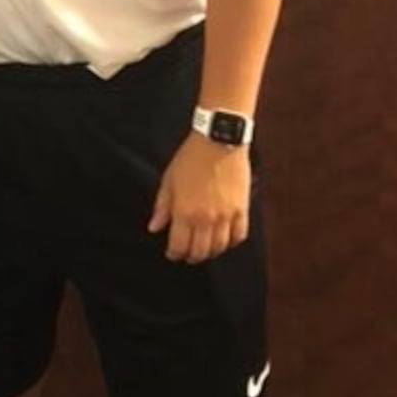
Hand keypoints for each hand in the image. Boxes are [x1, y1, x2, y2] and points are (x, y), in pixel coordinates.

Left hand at [148, 133, 251, 263]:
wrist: (219, 140)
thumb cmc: (191, 157)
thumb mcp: (170, 179)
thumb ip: (162, 206)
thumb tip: (154, 227)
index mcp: (185, 212)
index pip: (179, 246)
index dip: (174, 254)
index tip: (172, 253)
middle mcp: (206, 218)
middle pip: (200, 251)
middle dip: (191, 256)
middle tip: (188, 254)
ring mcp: (226, 215)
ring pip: (219, 247)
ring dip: (211, 252)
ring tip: (205, 248)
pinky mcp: (241, 209)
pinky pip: (239, 235)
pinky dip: (231, 242)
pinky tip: (224, 238)